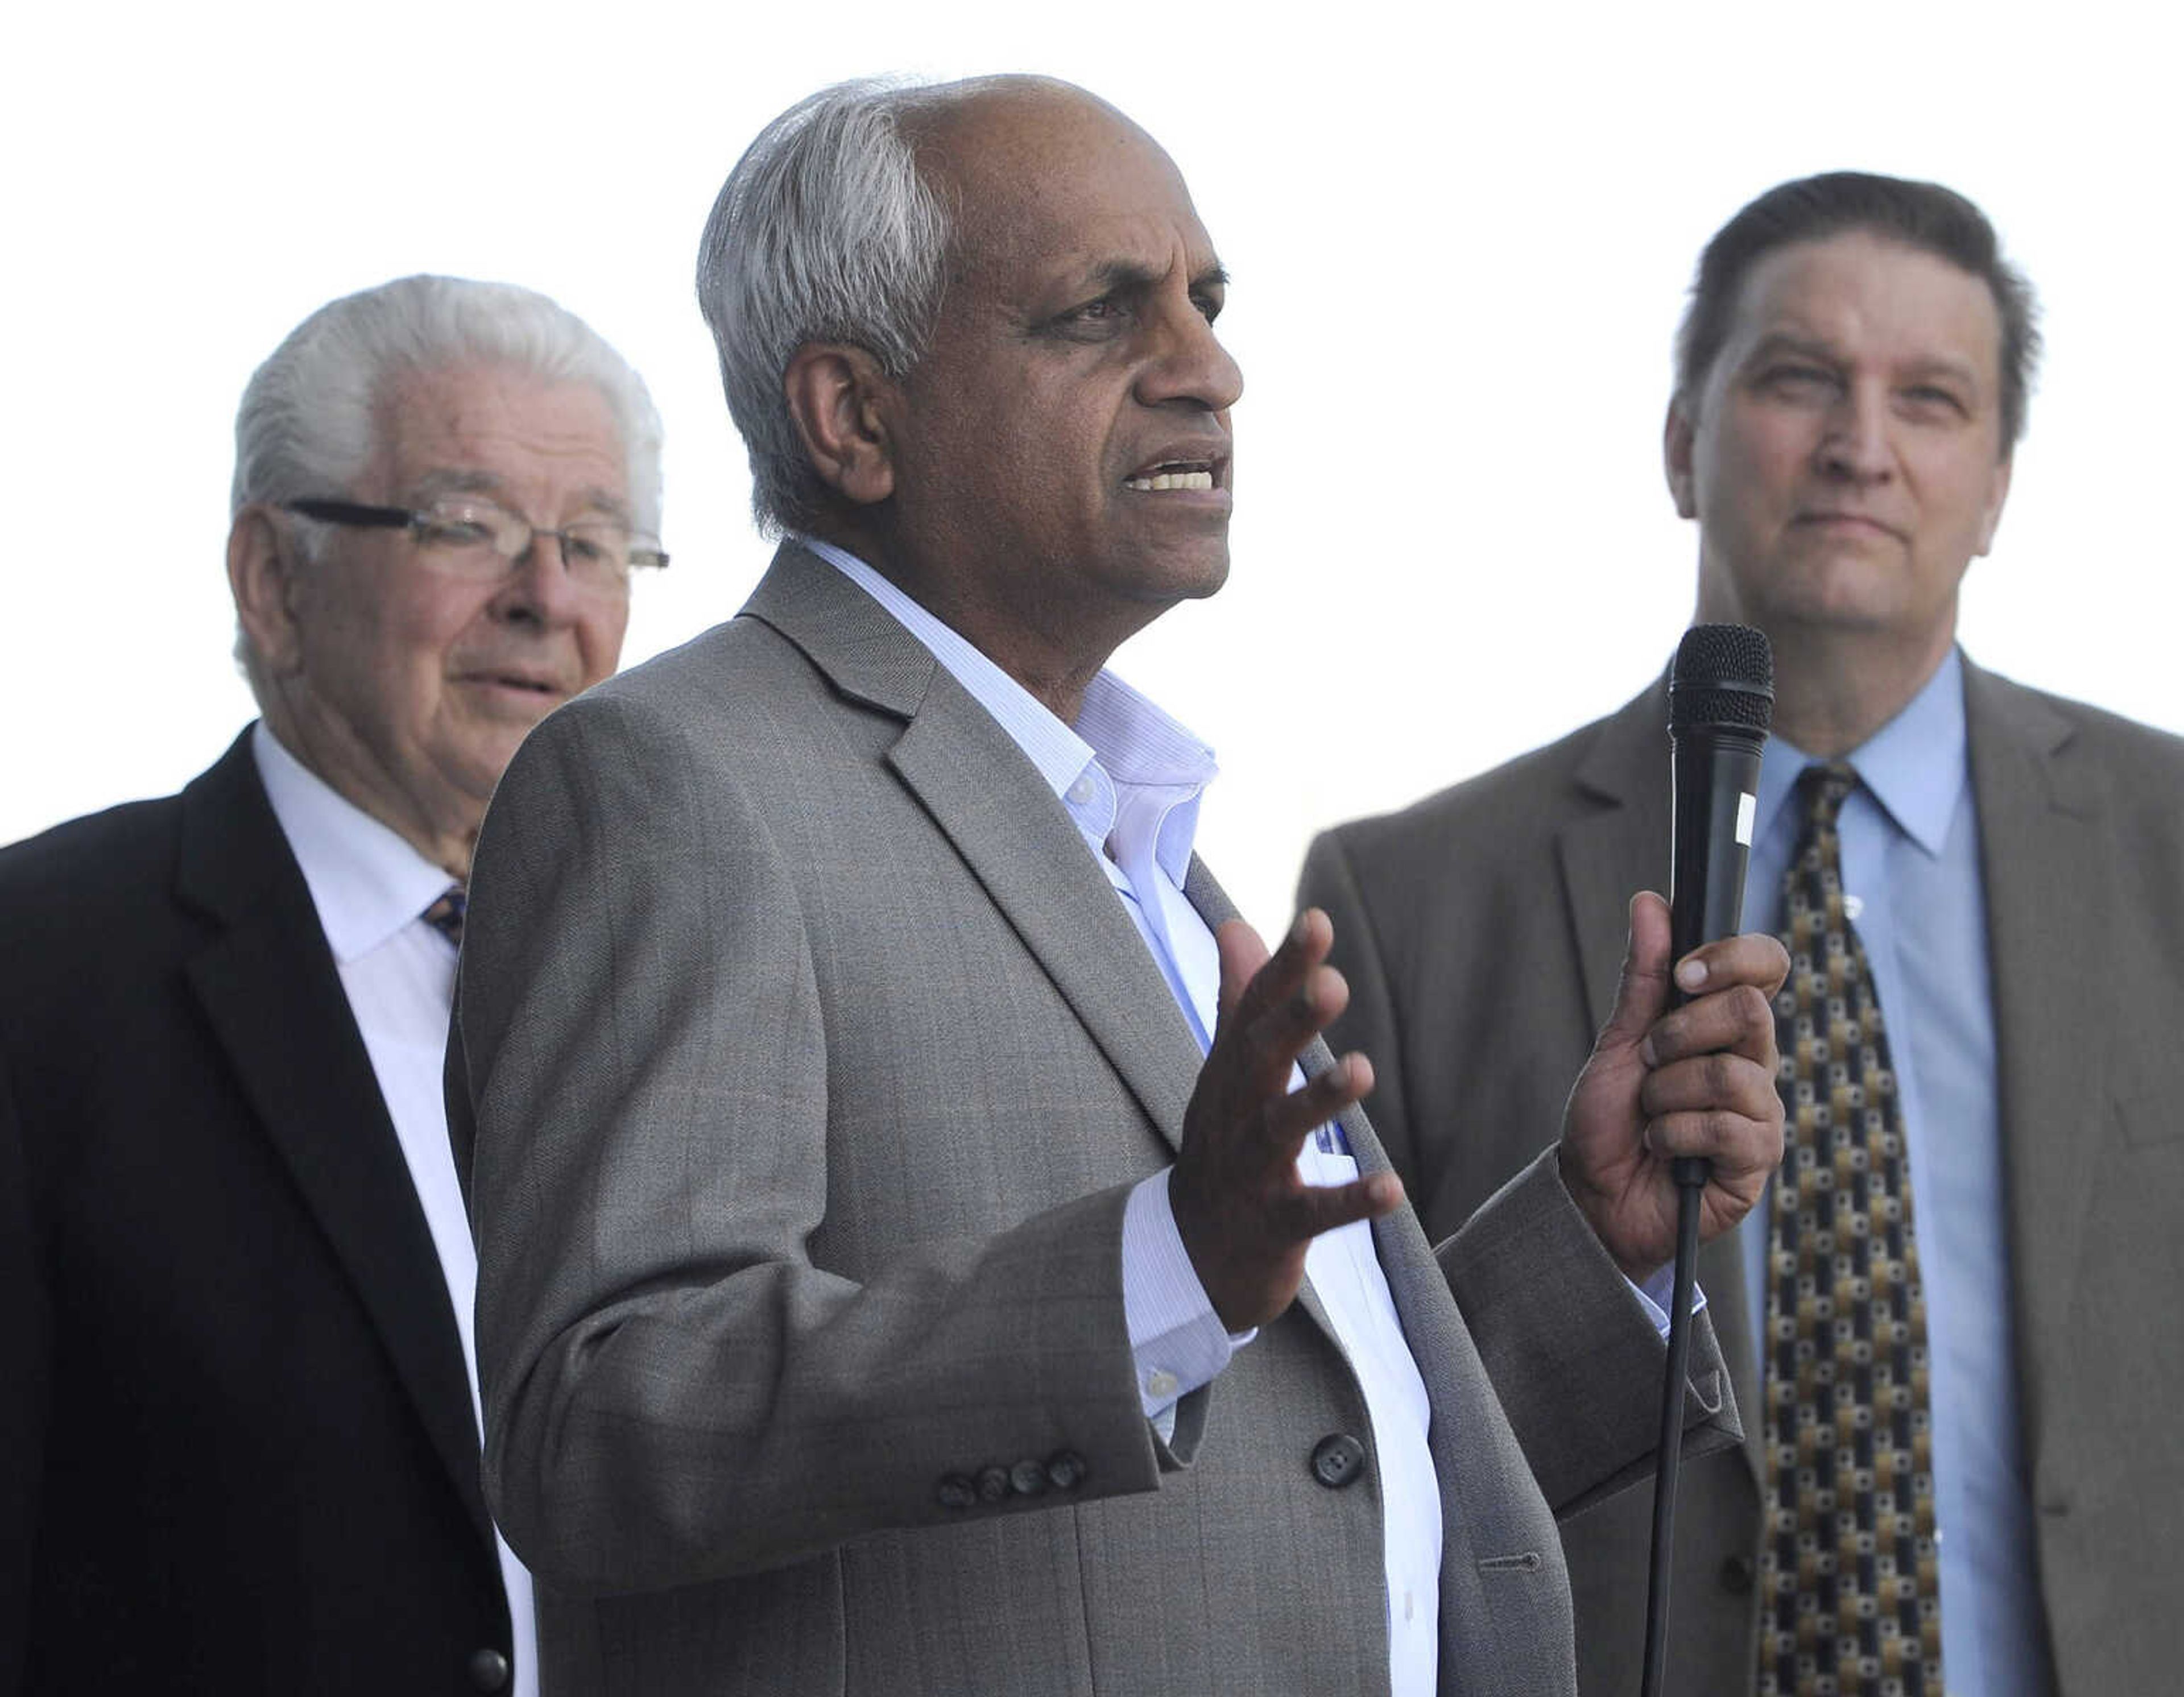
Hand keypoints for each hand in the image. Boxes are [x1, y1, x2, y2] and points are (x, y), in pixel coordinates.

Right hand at [1168, 909, 1403, 1330]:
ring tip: (1362, 1069)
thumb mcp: (1227, 1070)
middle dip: (1294, 1021)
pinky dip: (1349, 1202)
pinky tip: (1391, 1189)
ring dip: (1320, 1099)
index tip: (1318, 922)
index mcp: (1232, 1073)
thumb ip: (1239, 997)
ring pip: (1282, 1129)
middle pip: (1261, 1060)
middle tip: (1335, 983)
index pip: (1255, 1010)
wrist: (1192, 1254)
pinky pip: (1313, 1213)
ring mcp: (1253, 1171)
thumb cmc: (1223, 1144)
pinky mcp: (1276, 1225)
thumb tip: (1236, 924)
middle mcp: (1237, 1114)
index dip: (1285, 968)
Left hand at [1558, 891, 1787, 1280]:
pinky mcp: (1757, 1160)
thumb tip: (1652, 901)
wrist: (1593, 1196)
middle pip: (1751, 1010)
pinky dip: (1676, 1134)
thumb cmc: (1610, 1120)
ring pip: (1730, 1073)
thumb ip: (1641, 976)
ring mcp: (1761, 1111)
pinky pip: (1728, 1128)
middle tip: (1648, 1060)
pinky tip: (1663, 1147)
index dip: (1733, 957)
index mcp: (1725, 1026)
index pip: (1766, 966)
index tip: (1684, 973)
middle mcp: (1753, 1062)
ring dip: (1667, 1092)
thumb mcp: (1618, 1041)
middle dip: (1678, 1032)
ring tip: (1650, 1112)